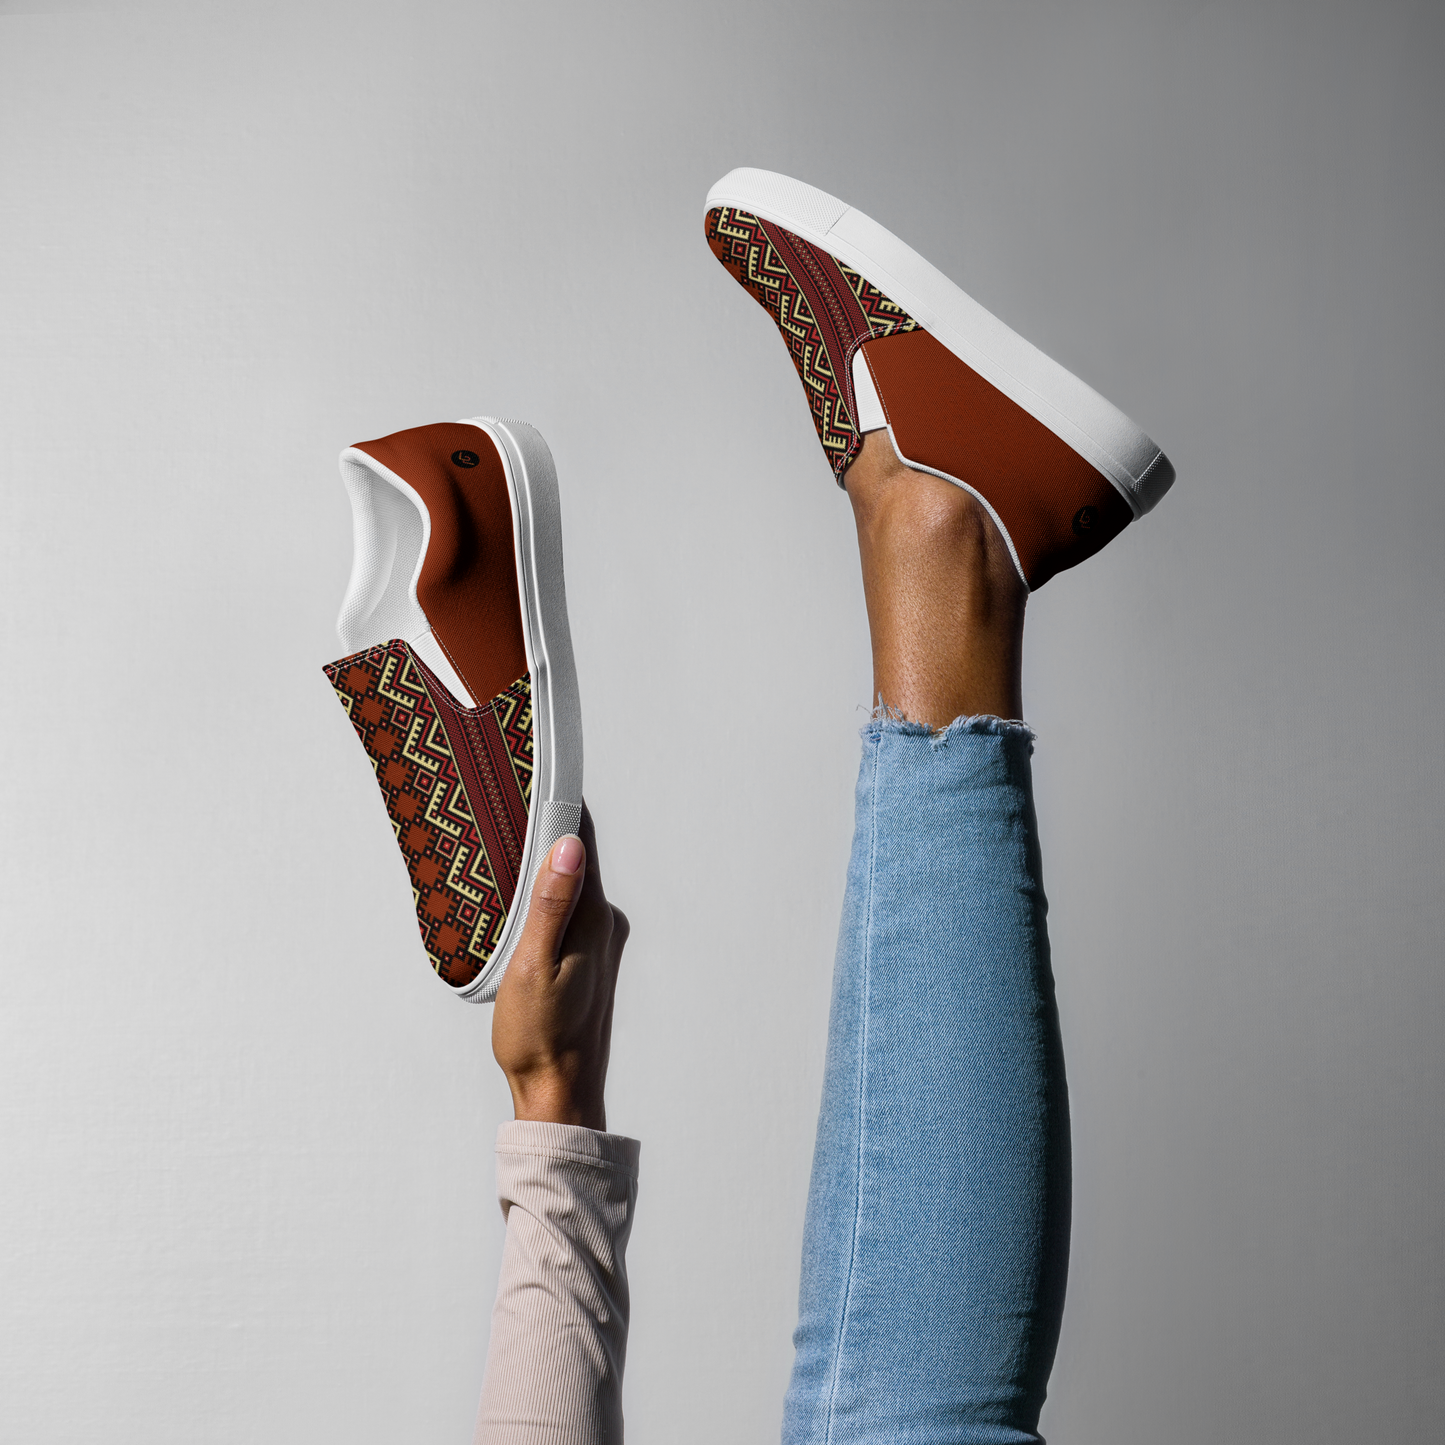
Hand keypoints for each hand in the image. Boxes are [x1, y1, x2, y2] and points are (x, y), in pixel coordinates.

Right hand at [492, 806, 627, 1131]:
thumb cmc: (540, 1037)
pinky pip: (570, 910)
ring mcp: (602, 942)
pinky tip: (520, 897)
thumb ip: (552, 905)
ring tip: (506, 839)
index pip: (583, 841)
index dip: (561, 804)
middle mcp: (607, 924)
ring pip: (572, 885)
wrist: (561, 1094)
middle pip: (578, 858)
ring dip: (545, 863)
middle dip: (547, 828)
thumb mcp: (533, 967)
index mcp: (596, 918)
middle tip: (507, 798)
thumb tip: (572, 845)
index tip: (535, 772)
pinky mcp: (591, 960)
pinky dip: (548, 894)